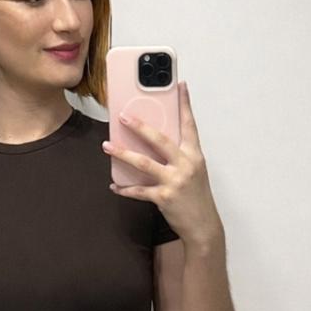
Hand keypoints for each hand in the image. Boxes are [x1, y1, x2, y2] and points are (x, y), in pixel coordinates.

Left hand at [102, 80, 222, 245]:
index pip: (189, 125)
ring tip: (107, 146)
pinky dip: (125, 189)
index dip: (185, 104)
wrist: (203, 226)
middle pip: (160, 140)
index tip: (180, 85)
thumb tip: (156, 142)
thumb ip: (179, 156)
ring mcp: (174, 181)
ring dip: (123, 153)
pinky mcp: (164, 197)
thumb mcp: (194, 172)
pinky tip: (114, 186)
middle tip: (123, 116)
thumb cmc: (196, 197)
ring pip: (144, 163)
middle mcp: (185, 165)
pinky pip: (139, 190)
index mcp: (194, 155)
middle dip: (139, 127)